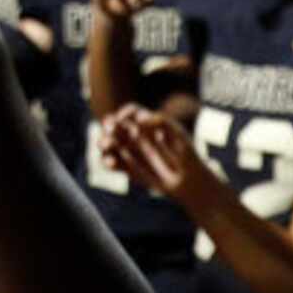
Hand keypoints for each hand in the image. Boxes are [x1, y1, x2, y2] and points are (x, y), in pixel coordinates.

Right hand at [98, 104, 218, 208]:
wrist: (188, 180)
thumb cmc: (186, 154)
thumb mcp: (178, 135)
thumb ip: (162, 121)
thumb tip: (140, 118)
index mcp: (147, 124)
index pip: (130, 112)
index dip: (125, 113)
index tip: (124, 118)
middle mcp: (135, 136)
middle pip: (116, 126)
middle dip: (110, 126)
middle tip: (112, 129)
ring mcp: (129, 152)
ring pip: (109, 144)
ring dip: (104, 142)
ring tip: (108, 144)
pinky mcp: (127, 168)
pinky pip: (112, 163)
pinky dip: (108, 161)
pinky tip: (111, 162)